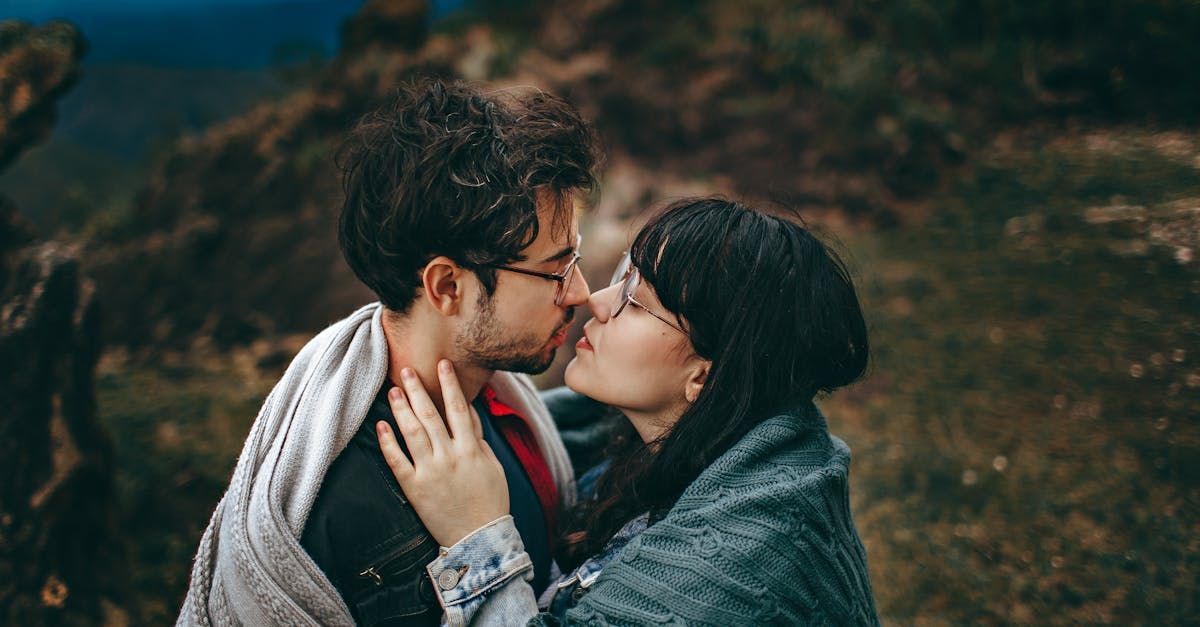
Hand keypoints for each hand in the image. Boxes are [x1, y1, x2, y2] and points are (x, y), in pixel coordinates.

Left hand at [377, 360, 508, 547]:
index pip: (458, 408)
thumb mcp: (492, 465)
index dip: (449, 384)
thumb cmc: (490, 500)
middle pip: (430, 415)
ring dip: (401, 408)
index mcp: (470, 449)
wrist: (478, 538)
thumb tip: (469, 411)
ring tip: (393, 390)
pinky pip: (397, 461)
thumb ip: (478, 438)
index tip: (442, 364)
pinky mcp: (414, 488)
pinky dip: (388, 442)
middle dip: (418, 389)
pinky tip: (381, 425)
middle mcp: (449, 456)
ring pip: (412, 432)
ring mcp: (430, 471)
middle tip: (406, 369)